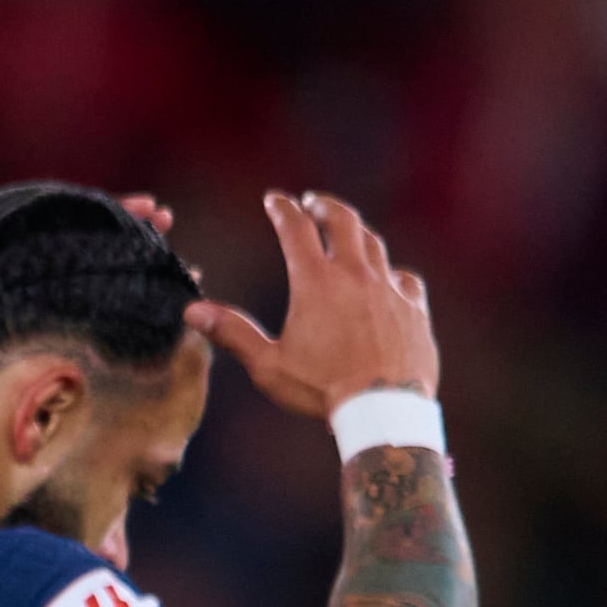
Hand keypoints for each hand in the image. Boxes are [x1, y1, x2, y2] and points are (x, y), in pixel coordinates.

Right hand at [188, 190, 437, 421]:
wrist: (382, 407)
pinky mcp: (413, 306)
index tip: (274, 199)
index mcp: (315, 283)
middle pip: (342, 220)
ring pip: (373, 243)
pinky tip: (388, 279)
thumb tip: (193, 312)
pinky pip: (404, 278)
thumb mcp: (268, 364)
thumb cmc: (321, 389)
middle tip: (313, 203)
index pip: (295, 229)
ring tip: (347, 233)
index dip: (282, 209)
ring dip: (356, 232)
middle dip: (324, 206)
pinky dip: (392, 273)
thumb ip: (233, 333)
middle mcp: (354, 274)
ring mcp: (389, 287)